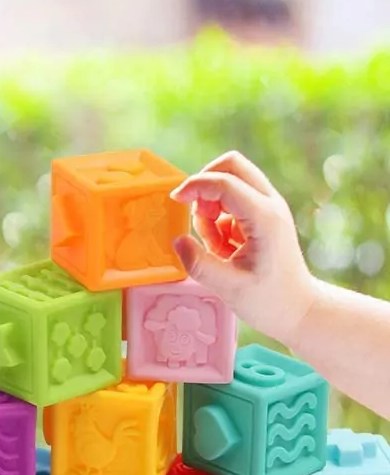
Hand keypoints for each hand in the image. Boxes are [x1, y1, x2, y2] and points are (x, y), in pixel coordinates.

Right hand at [171, 151, 318, 345]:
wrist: (299, 309)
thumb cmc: (269, 301)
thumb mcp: (228, 287)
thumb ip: (198, 263)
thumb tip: (177, 241)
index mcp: (264, 218)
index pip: (226, 183)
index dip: (196, 186)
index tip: (175, 201)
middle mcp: (270, 205)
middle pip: (232, 165)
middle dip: (205, 184)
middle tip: (196, 215)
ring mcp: (268, 208)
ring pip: (230, 183)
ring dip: (210, 207)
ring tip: (213, 245)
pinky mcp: (261, 217)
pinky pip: (231, 203)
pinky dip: (217, 220)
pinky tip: (223, 249)